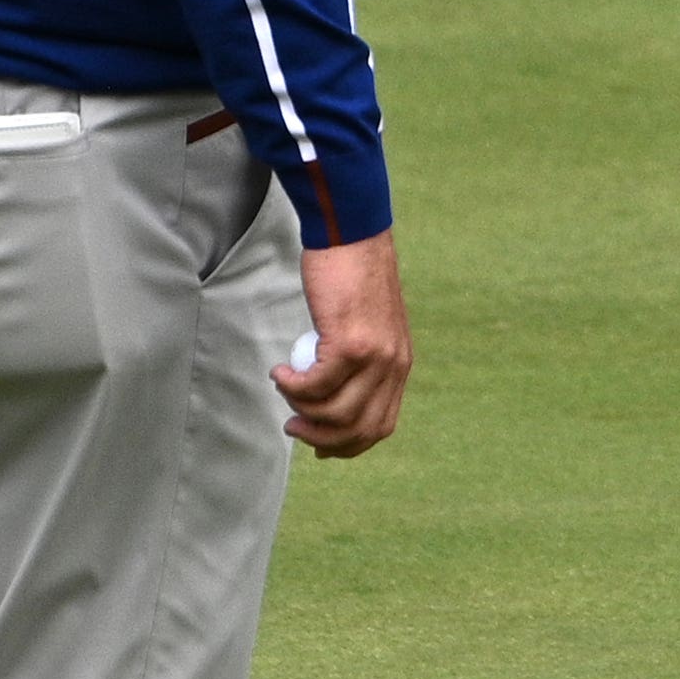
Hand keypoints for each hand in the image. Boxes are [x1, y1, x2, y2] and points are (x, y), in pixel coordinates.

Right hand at [278, 231, 410, 457]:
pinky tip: (280, 372)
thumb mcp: (367, 325)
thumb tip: (333, 397)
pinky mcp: (349, 342)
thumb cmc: (352, 276)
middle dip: (321, 437)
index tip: (318, 444)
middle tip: (292, 426)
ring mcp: (374, 356)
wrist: (352, 235)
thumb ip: (359, 359)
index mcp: (399, 364)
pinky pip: (316, 385)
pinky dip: (293, 386)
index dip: (347, 444)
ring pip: (334, 412)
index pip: (380, 425)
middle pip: (358, 428)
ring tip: (284, 386)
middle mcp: (392, 365)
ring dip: (301, 409)